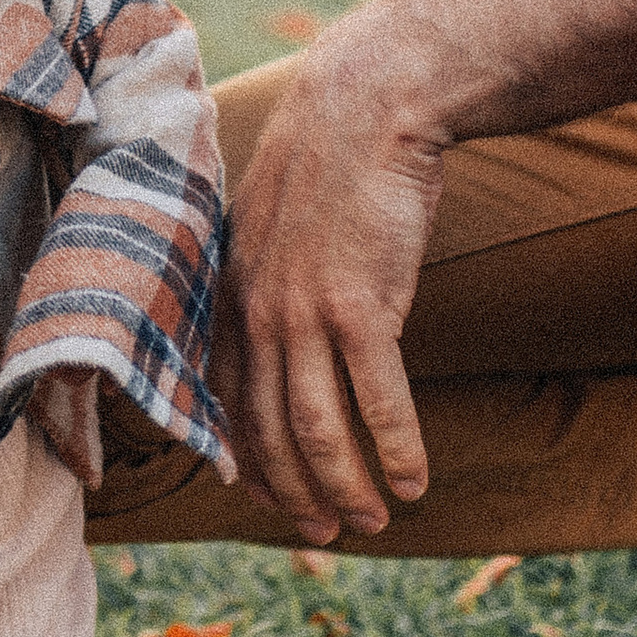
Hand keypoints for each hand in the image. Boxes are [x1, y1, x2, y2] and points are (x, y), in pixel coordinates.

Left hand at [228, 52, 444, 542]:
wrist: (366, 106)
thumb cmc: (329, 164)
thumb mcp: (272, 225)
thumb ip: (267, 281)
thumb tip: (284, 324)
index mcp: (228, 294)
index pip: (222, 399)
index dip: (243, 457)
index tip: (262, 497)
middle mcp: (254, 312)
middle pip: (266, 429)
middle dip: (295, 491)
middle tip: (327, 530)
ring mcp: (303, 313)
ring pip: (315, 428)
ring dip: (344, 484)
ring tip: (373, 520)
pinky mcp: (361, 306)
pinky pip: (376, 400)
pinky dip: (394, 449)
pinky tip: (414, 481)